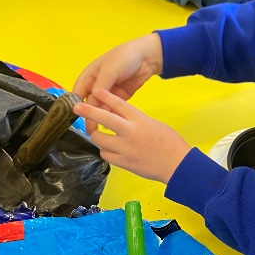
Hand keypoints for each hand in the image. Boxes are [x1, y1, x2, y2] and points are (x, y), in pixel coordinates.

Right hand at [73, 34, 163, 133]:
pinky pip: (113, 109)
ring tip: (100, 131)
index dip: (76, 106)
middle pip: (89, 104)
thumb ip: (101, 85)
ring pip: (101, 108)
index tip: (77, 118)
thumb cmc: (125, 57)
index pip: (77, 93)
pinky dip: (112, 116)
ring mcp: (108, 92)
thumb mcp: (110, 69)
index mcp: (89, 76)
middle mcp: (96, 85)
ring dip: (101, 118)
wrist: (147, 57)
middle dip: (90, 116)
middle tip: (91, 130)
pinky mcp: (120, 98)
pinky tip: (111, 125)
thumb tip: (93, 100)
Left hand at [73, 88, 190, 183]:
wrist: (177, 164)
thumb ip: (136, 120)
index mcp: (140, 120)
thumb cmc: (170, 143)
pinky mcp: (124, 163)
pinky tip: (109, 149)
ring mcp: (126, 149)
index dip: (106, 96)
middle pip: (104, 119)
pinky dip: (105, 150)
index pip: (119, 104)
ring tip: (96, 133)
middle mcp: (131, 133)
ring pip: (100, 139)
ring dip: (97, 135)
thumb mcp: (153, 124)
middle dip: (89, 111)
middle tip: (77, 107)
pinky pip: (106, 155)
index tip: (95, 90)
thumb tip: (120, 118)